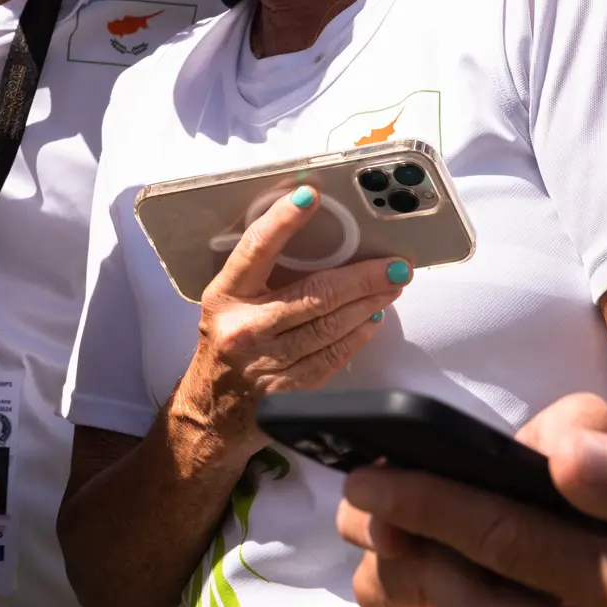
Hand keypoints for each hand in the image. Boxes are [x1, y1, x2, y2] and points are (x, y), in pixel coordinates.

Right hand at [170, 185, 407, 458]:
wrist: (212, 411)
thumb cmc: (226, 344)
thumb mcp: (228, 303)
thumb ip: (263, 276)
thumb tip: (323, 244)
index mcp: (226, 296)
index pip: (256, 250)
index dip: (283, 220)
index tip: (310, 195)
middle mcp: (245, 328)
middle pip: (315, 294)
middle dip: (363, 276)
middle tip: (394, 263)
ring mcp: (267, 364)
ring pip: (332, 326)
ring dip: (369, 303)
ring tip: (392, 286)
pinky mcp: (289, 392)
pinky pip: (334, 357)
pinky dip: (359, 335)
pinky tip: (372, 319)